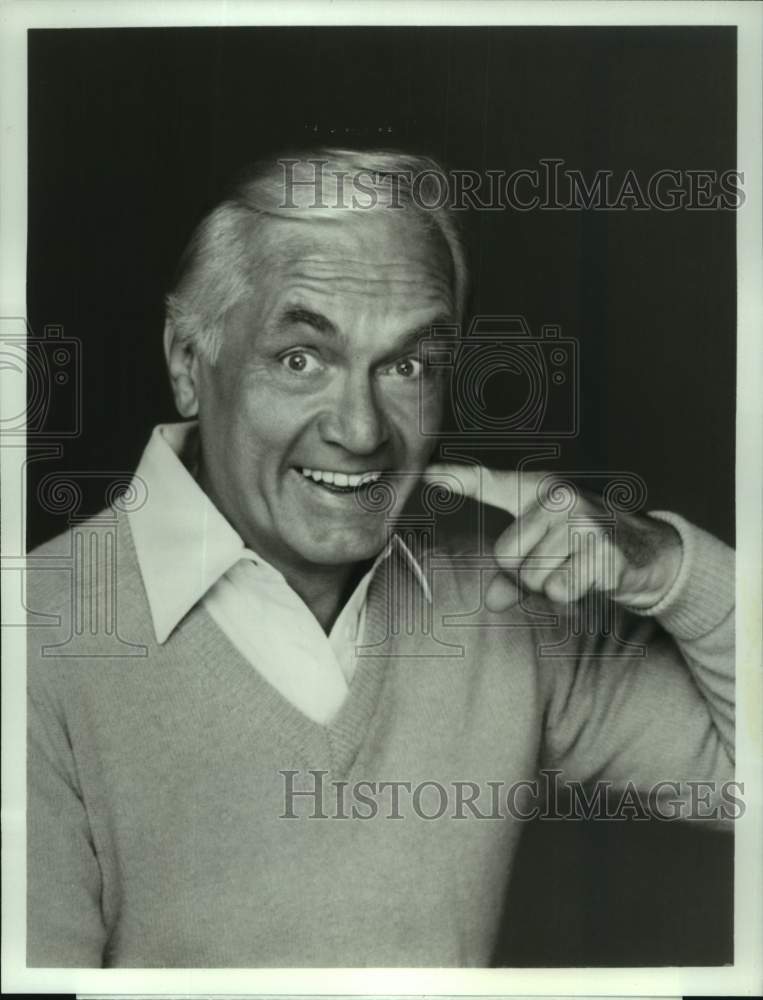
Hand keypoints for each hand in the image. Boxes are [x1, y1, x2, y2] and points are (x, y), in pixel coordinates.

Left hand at [423, 464, 682, 611]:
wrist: (652, 554)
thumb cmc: (588, 549)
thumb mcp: (546, 555)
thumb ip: (512, 575)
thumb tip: (493, 600)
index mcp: (540, 492)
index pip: (490, 483)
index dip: (456, 478)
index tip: (424, 472)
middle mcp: (559, 499)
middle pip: (507, 558)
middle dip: (529, 574)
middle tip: (562, 561)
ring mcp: (581, 521)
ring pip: (534, 578)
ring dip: (554, 585)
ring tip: (580, 566)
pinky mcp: (600, 549)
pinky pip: (560, 590)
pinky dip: (574, 593)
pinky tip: (595, 575)